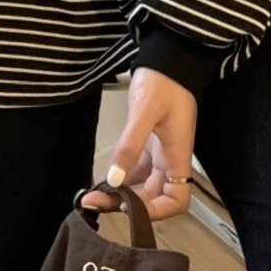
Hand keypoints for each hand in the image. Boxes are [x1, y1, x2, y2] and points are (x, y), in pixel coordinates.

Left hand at [78, 67, 196, 221]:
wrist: (168, 58)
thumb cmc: (164, 81)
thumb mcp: (145, 112)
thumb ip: (131, 146)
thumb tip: (114, 180)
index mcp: (178, 155)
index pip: (177, 200)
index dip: (157, 212)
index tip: (129, 210)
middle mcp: (170, 158)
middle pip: (154, 197)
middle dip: (127, 205)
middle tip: (96, 202)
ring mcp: (159, 151)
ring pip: (141, 184)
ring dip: (120, 193)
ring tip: (93, 194)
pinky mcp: (148, 141)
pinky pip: (135, 168)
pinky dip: (119, 176)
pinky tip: (101, 178)